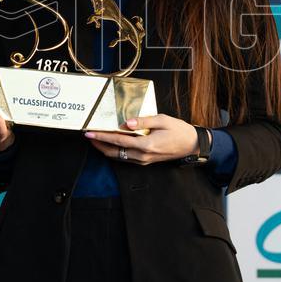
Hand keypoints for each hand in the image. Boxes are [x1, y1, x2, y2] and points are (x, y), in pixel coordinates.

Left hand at [84, 115, 200, 165]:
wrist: (192, 145)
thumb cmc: (179, 131)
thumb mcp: (162, 120)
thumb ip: (143, 121)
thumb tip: (127, 123)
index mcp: (146, 145)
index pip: (118, 141)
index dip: (102, 136)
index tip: (90, 132)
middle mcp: (143, 155)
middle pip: (114, 152)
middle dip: (99, 144)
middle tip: (88, 135)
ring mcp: (144, 160)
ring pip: (119, 157)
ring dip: (105, 148)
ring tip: (96, 139)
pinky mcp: (145, 161)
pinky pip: (126, 158)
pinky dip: (115, 151)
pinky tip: (111, 144)